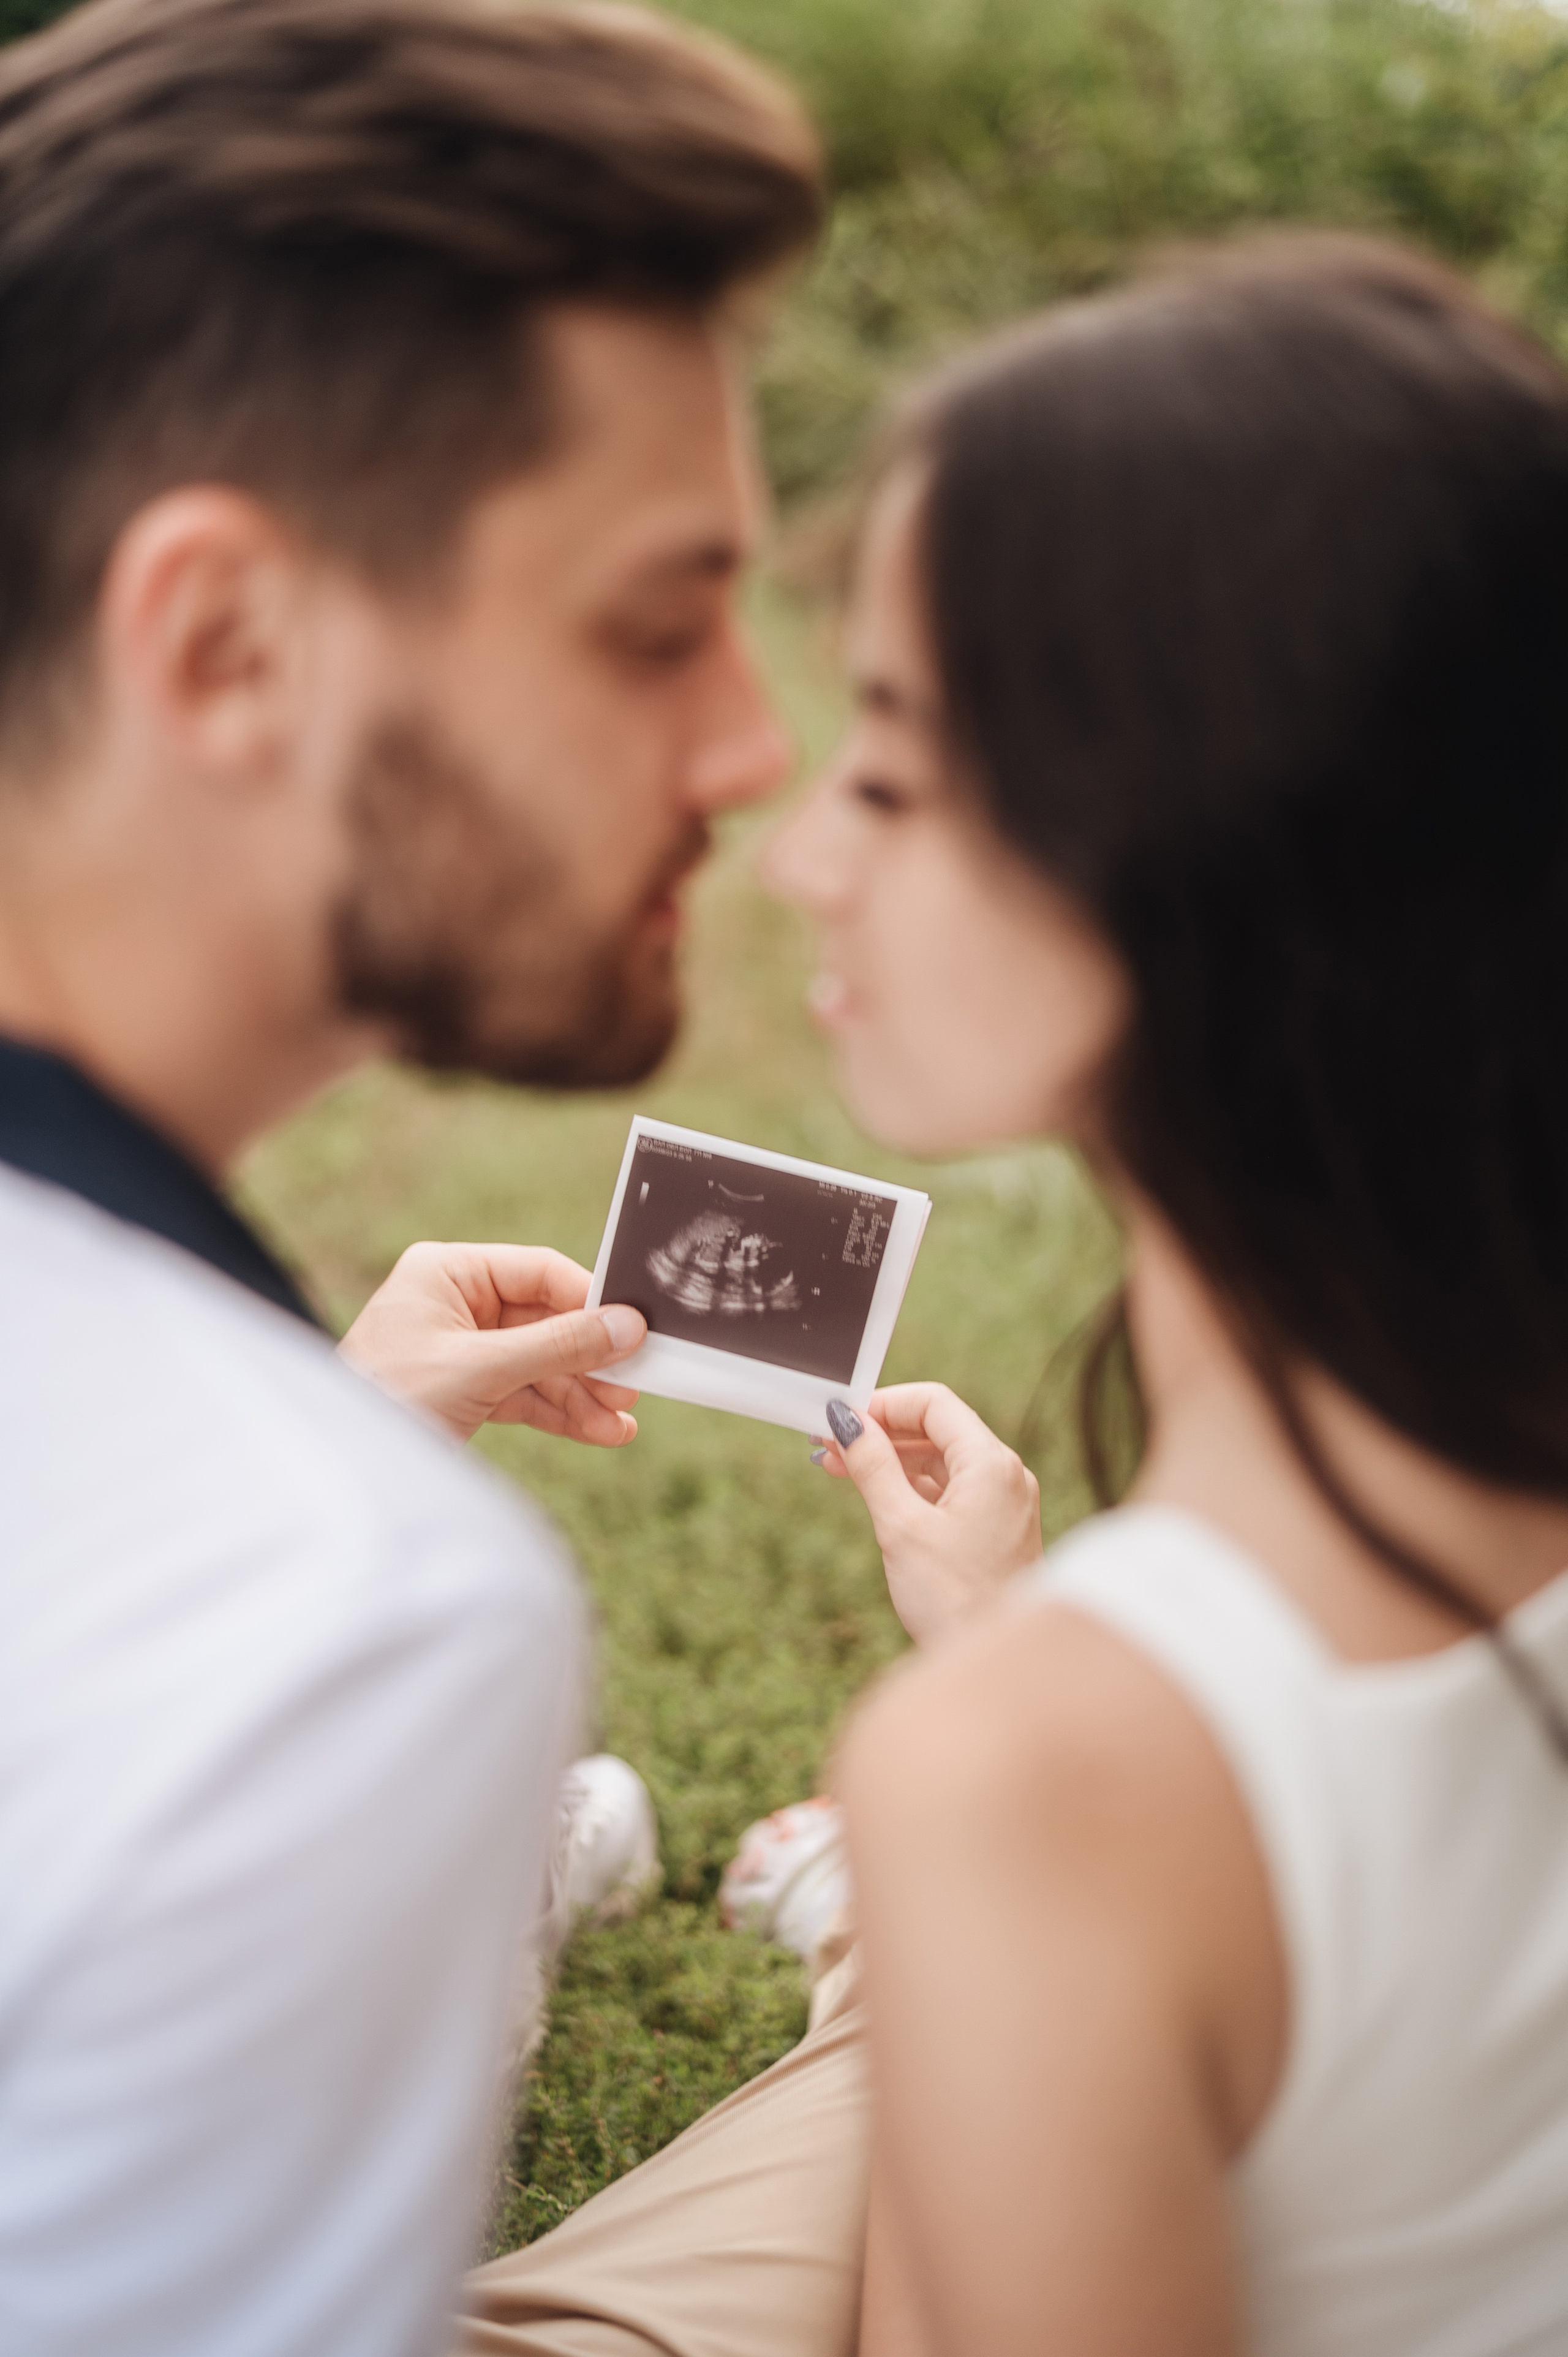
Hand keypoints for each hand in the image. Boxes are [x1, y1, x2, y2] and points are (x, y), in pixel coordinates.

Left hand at [339, 1242, 644, 1445]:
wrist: (338, 1467)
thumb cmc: (387, 1398)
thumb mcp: (480, 1369)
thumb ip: (557, 1346)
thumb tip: (626, 1326)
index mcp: (447, 1273)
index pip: (538, 1273)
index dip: (590, 1302)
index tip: (634, 1330)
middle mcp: (456, 1303)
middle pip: (546, 1321)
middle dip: (589, 1360)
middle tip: (635, 1385)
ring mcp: (461, 1348)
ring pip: (540, 1363)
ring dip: (582, 1394)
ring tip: (623, 1422)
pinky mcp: (465, 1390)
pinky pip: (525, 1393)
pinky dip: (561, 1413)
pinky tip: (600, 1431)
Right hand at [814, 1384, 1041, 1644]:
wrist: (994, 1673)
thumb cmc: (954, 1601)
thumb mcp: (902, 1528)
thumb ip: (874, 1467)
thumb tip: (846, 1421)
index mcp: (992, 1464)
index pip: (935, 1403)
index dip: (883, 1404)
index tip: (840, 1420)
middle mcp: (1006, 1475)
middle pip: (939, 1429)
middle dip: (881, 1432)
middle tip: (829, 1446)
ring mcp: (1004, 1503)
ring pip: (942, 1461)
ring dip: (893, 1460)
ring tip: (840, 1469)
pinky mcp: (996, 1529)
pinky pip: (951, 1490)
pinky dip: (912, 1487)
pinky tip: (877, 1496)